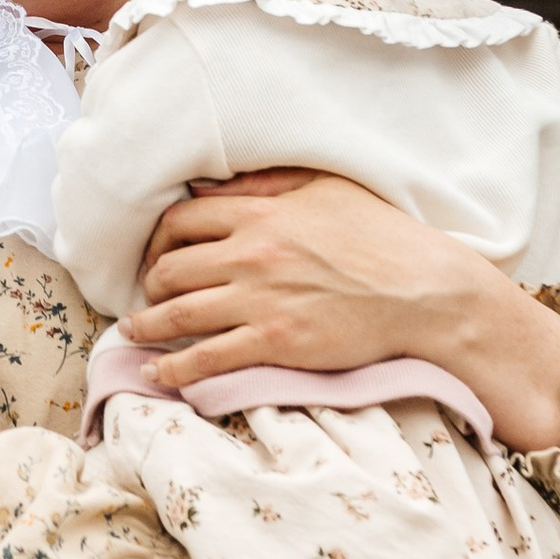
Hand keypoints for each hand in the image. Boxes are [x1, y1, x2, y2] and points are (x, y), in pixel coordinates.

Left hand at [119, 171, 559, 455]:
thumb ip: (270, 183)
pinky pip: (208, 358)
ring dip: (148, 325)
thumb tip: (221, 183)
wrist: (424, 291)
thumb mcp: (326, 189)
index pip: (182, 221)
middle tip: (148, 295)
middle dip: (151, 284)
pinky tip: (157, 375)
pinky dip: (174, 369)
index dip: (159, 239)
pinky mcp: (275, 343)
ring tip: (135, 333)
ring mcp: (260, 301)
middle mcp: (251, 253)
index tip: (157, 253)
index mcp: (261, 212)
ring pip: (179, 314)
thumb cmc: (382, 237)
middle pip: (172, 268)